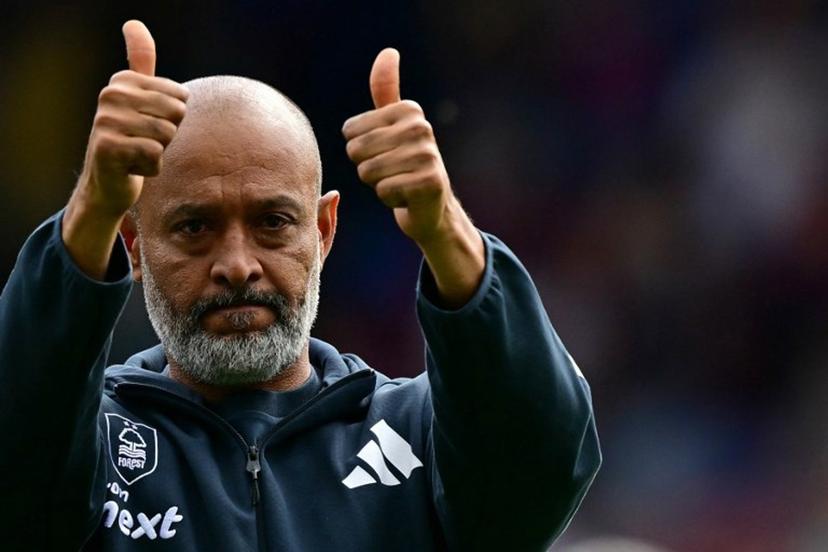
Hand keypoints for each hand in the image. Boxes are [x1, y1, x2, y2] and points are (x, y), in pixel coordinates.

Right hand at [78, 20, 188, 217]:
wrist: (107, 183)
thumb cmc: (132, 138)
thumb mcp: (138, 97)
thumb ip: (140, 62)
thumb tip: (133, 22)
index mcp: (123, 81)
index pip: (180, 96)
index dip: (174, 118)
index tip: (148, 125)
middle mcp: (110, 95)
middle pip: (176, 114)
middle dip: (169, 135)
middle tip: (145, 141)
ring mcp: (105, 121)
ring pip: (166, 134)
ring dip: (160, 151)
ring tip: (139, 153)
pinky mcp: (107, 148)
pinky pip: (154, 154)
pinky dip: (151, 167)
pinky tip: (133, 167)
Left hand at [342, 50, 484, 307]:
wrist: (431, 205)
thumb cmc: (404, 163)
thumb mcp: (393, 124)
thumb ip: (386, 90)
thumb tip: (388, 52)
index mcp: (408, 110)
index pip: (350, 131)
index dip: (359, 149)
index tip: (384, 153)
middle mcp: (422, 127)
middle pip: (357, 151)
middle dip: (366, 168)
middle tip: (390, 172)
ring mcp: (428, 155)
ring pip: (368, 172)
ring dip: (378, 184)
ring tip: (399, 183)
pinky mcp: (430, 182)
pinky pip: (384, 190)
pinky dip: (390, 200)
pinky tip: (406, 197)